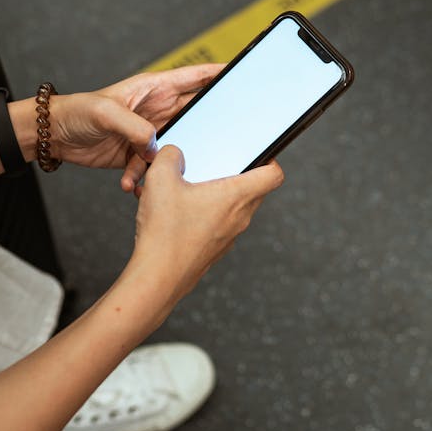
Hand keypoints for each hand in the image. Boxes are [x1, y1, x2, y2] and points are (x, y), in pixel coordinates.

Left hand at [49, 64, 222, 176]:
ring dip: (169, 162)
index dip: (220, 75)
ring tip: (154, 172)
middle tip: (218, 141)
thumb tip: (156, 143)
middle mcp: (156, 109)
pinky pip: (154, 167)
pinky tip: (132, 184)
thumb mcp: (105, 113)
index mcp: (154, 88)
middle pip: (194, 115)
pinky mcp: (138, 154)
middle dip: (206, 128)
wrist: (55, 136)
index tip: (244, 77)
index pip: (196, 77)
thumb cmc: (77, 112)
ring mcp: (149, 132)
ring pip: (175, 147)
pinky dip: (146, 178)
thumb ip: (133, 126)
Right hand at [126, 145, 283, 302]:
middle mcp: (239, 218)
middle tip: (211, 166)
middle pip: (253, 190)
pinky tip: (176, 213)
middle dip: (235, 174)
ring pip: (233, 208)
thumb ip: (170, 156)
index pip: (274, 174)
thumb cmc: (165, 230)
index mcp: (236, 196)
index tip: (253, 153)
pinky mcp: (214, 250)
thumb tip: (175, 154)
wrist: (157, 277)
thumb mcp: (161, 178)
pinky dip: (204, 215)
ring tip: (186, 190)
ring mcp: (229, 237)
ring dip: (216, 196)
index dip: (268, 158)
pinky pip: (218, 225)